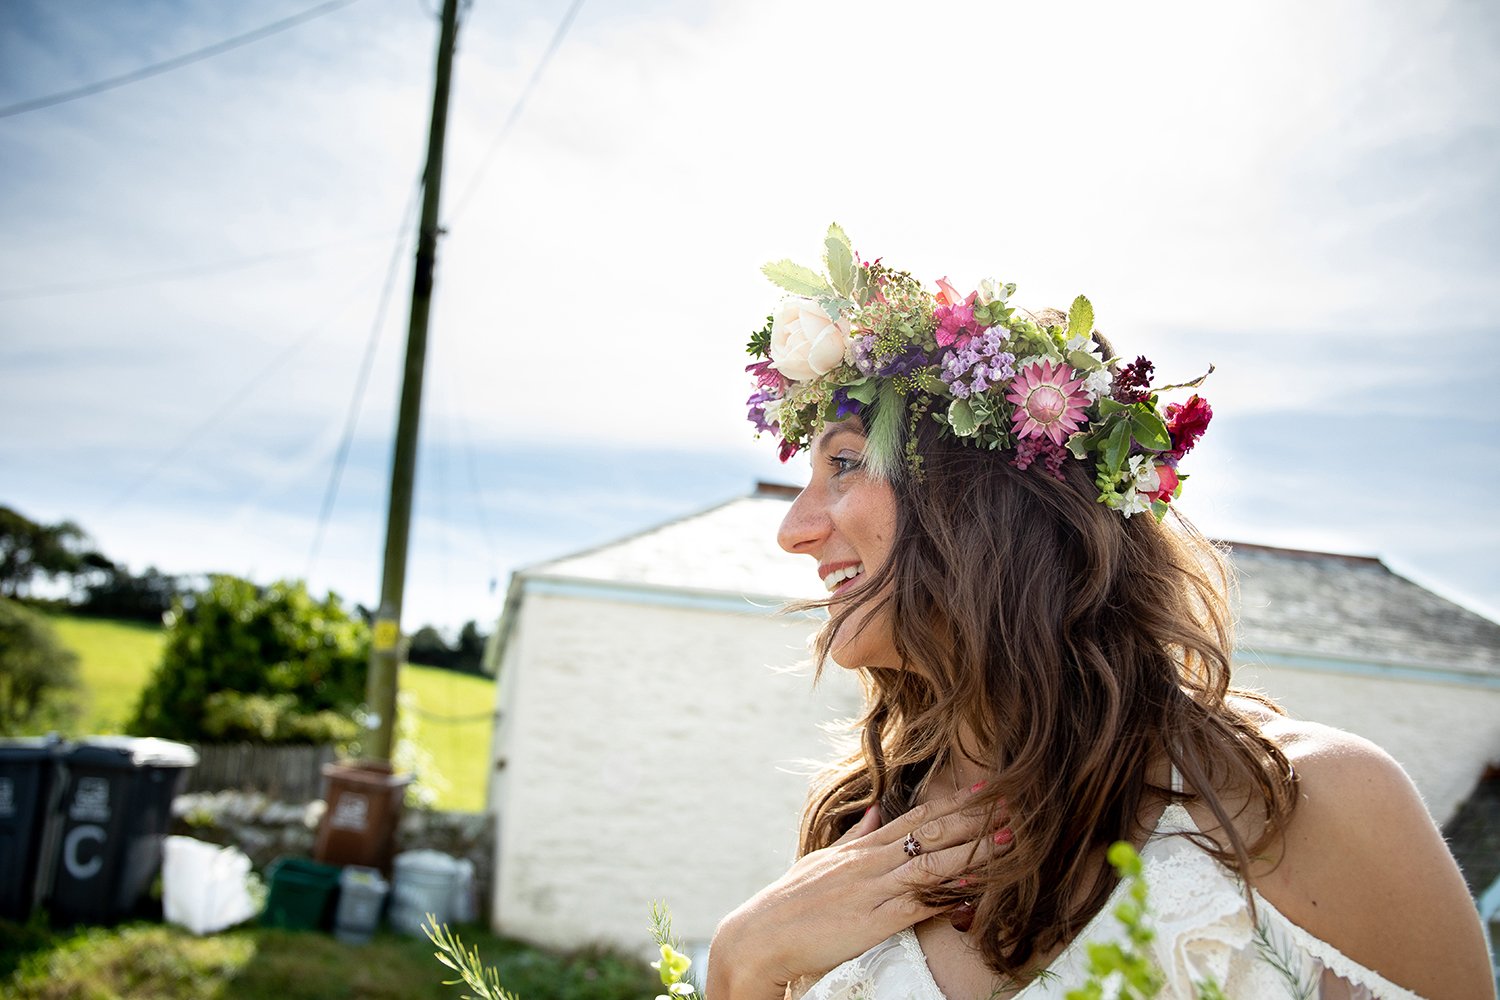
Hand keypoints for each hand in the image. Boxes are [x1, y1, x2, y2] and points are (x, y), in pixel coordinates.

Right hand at [707, 785, 1008, 999]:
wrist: (760, 936)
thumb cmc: (791, 903)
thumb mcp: (825, 860)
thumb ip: (858, 835)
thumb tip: (879, 808)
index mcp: (862, 848)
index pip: (917, 816)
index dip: (955, 802)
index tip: (987, 786)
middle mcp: (871, 861)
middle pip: (931, 831)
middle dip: (975, 818)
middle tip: (1014, 800)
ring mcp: (873, 888)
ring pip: (932, 861)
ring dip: (974, 849)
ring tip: (1010, 837)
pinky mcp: (873, 919)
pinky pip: (919, 902)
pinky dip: (949, 893)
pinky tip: (977, 886)